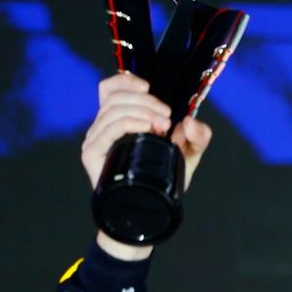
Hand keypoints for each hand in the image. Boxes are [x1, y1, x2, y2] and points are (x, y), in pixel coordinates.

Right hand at [81, 74, 212, 259]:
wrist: (149, 210)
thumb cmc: (163, 180)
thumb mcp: (189, 154)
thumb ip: (199, 136)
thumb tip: (190, 122)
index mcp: (120, 118)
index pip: (110, 88)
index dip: (125, 80)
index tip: (148, 88)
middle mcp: (104, 126)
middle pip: (116, 96)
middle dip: (146, 101)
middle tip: (167, 117)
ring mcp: (97, 139)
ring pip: (112, 109)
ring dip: (142, 111)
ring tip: (161, 126)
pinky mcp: (92, 153)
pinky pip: (107, 129)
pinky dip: (128, 122)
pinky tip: (145, 128)